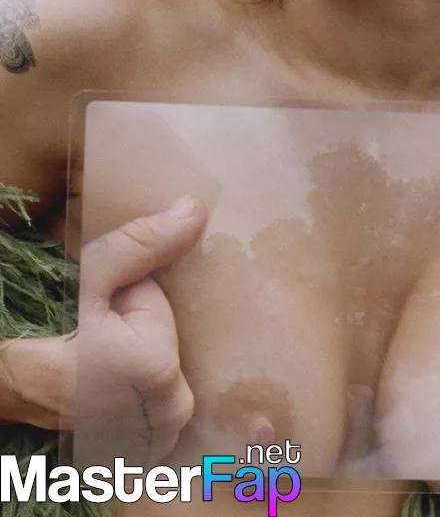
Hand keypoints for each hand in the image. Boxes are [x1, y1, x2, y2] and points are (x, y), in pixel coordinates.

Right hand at [69, 195, 206, 466]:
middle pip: (170, 342)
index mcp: (162, 371)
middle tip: (96, 337)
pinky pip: (158, 407)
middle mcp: (170, 416)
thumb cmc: (48, 330)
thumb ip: (148, 242)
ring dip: (138, 363)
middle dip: (138, 332)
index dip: (130, 302)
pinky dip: (137, 394)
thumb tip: (196, 211)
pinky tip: (106, 387)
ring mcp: (157, 442)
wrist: (10, 386)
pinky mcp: (145, 454)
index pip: (163, 308)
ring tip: (97, 361)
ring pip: (167, 374)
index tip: (100, 314)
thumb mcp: (94, 274)